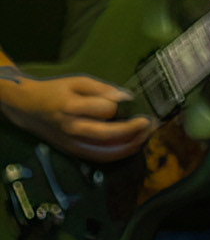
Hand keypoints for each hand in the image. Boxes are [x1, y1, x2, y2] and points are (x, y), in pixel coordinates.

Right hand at [0, 73, 152, 161]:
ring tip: (146, 135)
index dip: (122, 104)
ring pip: (104, 152)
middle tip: (151, 122)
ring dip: (129, 146)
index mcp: (71, 107)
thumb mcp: (78, 81)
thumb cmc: (56, 91)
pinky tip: (132, 145)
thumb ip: (102, 88)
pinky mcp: (72, 151)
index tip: (131, 100)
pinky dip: (117, 154)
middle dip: (133, 130)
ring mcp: (71, 143)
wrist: (28, 108)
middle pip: (107, 135)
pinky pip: (98, 157)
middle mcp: (71, 128)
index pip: (105, 110)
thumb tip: (126, 97)